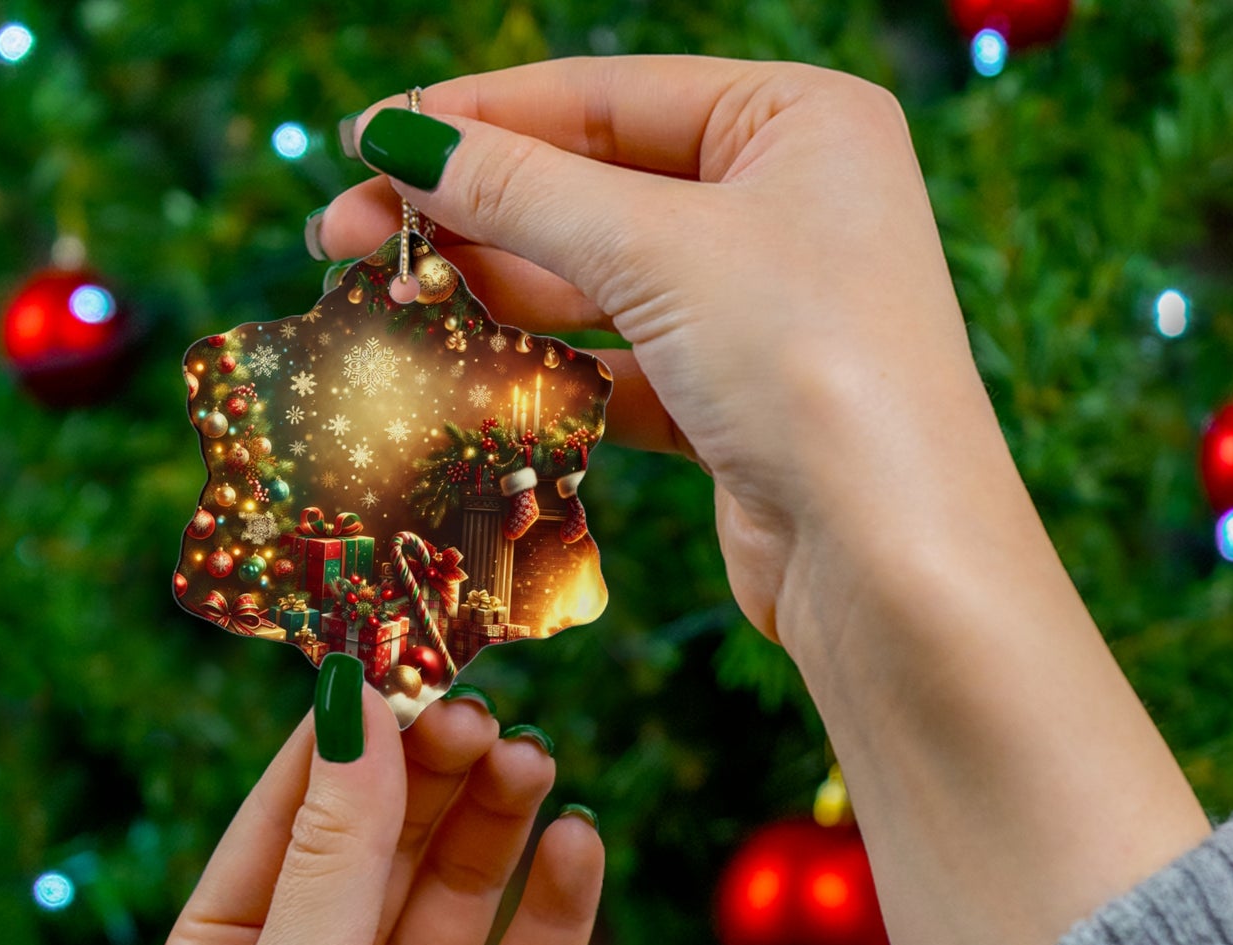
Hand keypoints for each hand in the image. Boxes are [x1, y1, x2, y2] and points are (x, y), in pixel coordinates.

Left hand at [148, 689, 602, 944]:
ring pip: (463, 885)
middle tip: (483, 713)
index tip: (403, 654)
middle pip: (387, 837)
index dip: (347, 733)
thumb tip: (352, 704)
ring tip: (534, 761)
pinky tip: (579, 843)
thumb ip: (333, 852)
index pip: (291, 810)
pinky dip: (559, 901)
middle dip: (433, 770)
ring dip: (498, 819)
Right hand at [317, 57, 1005, 641]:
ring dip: (494, 292)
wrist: (889, 560)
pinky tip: (465, 370)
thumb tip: (399, 141)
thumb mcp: (658, 250)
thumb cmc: (810, 366)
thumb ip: (522, 190)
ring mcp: (760, 308)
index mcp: (798, 121)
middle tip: (342, 235)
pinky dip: (546, 370)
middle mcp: (786, 204)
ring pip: (598, 282)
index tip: (366, 141)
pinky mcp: (733, 402)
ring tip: (387, 299)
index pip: (605, 97)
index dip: (476, 118)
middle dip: (469, 213)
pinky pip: (618, 365)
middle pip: (592, 189)